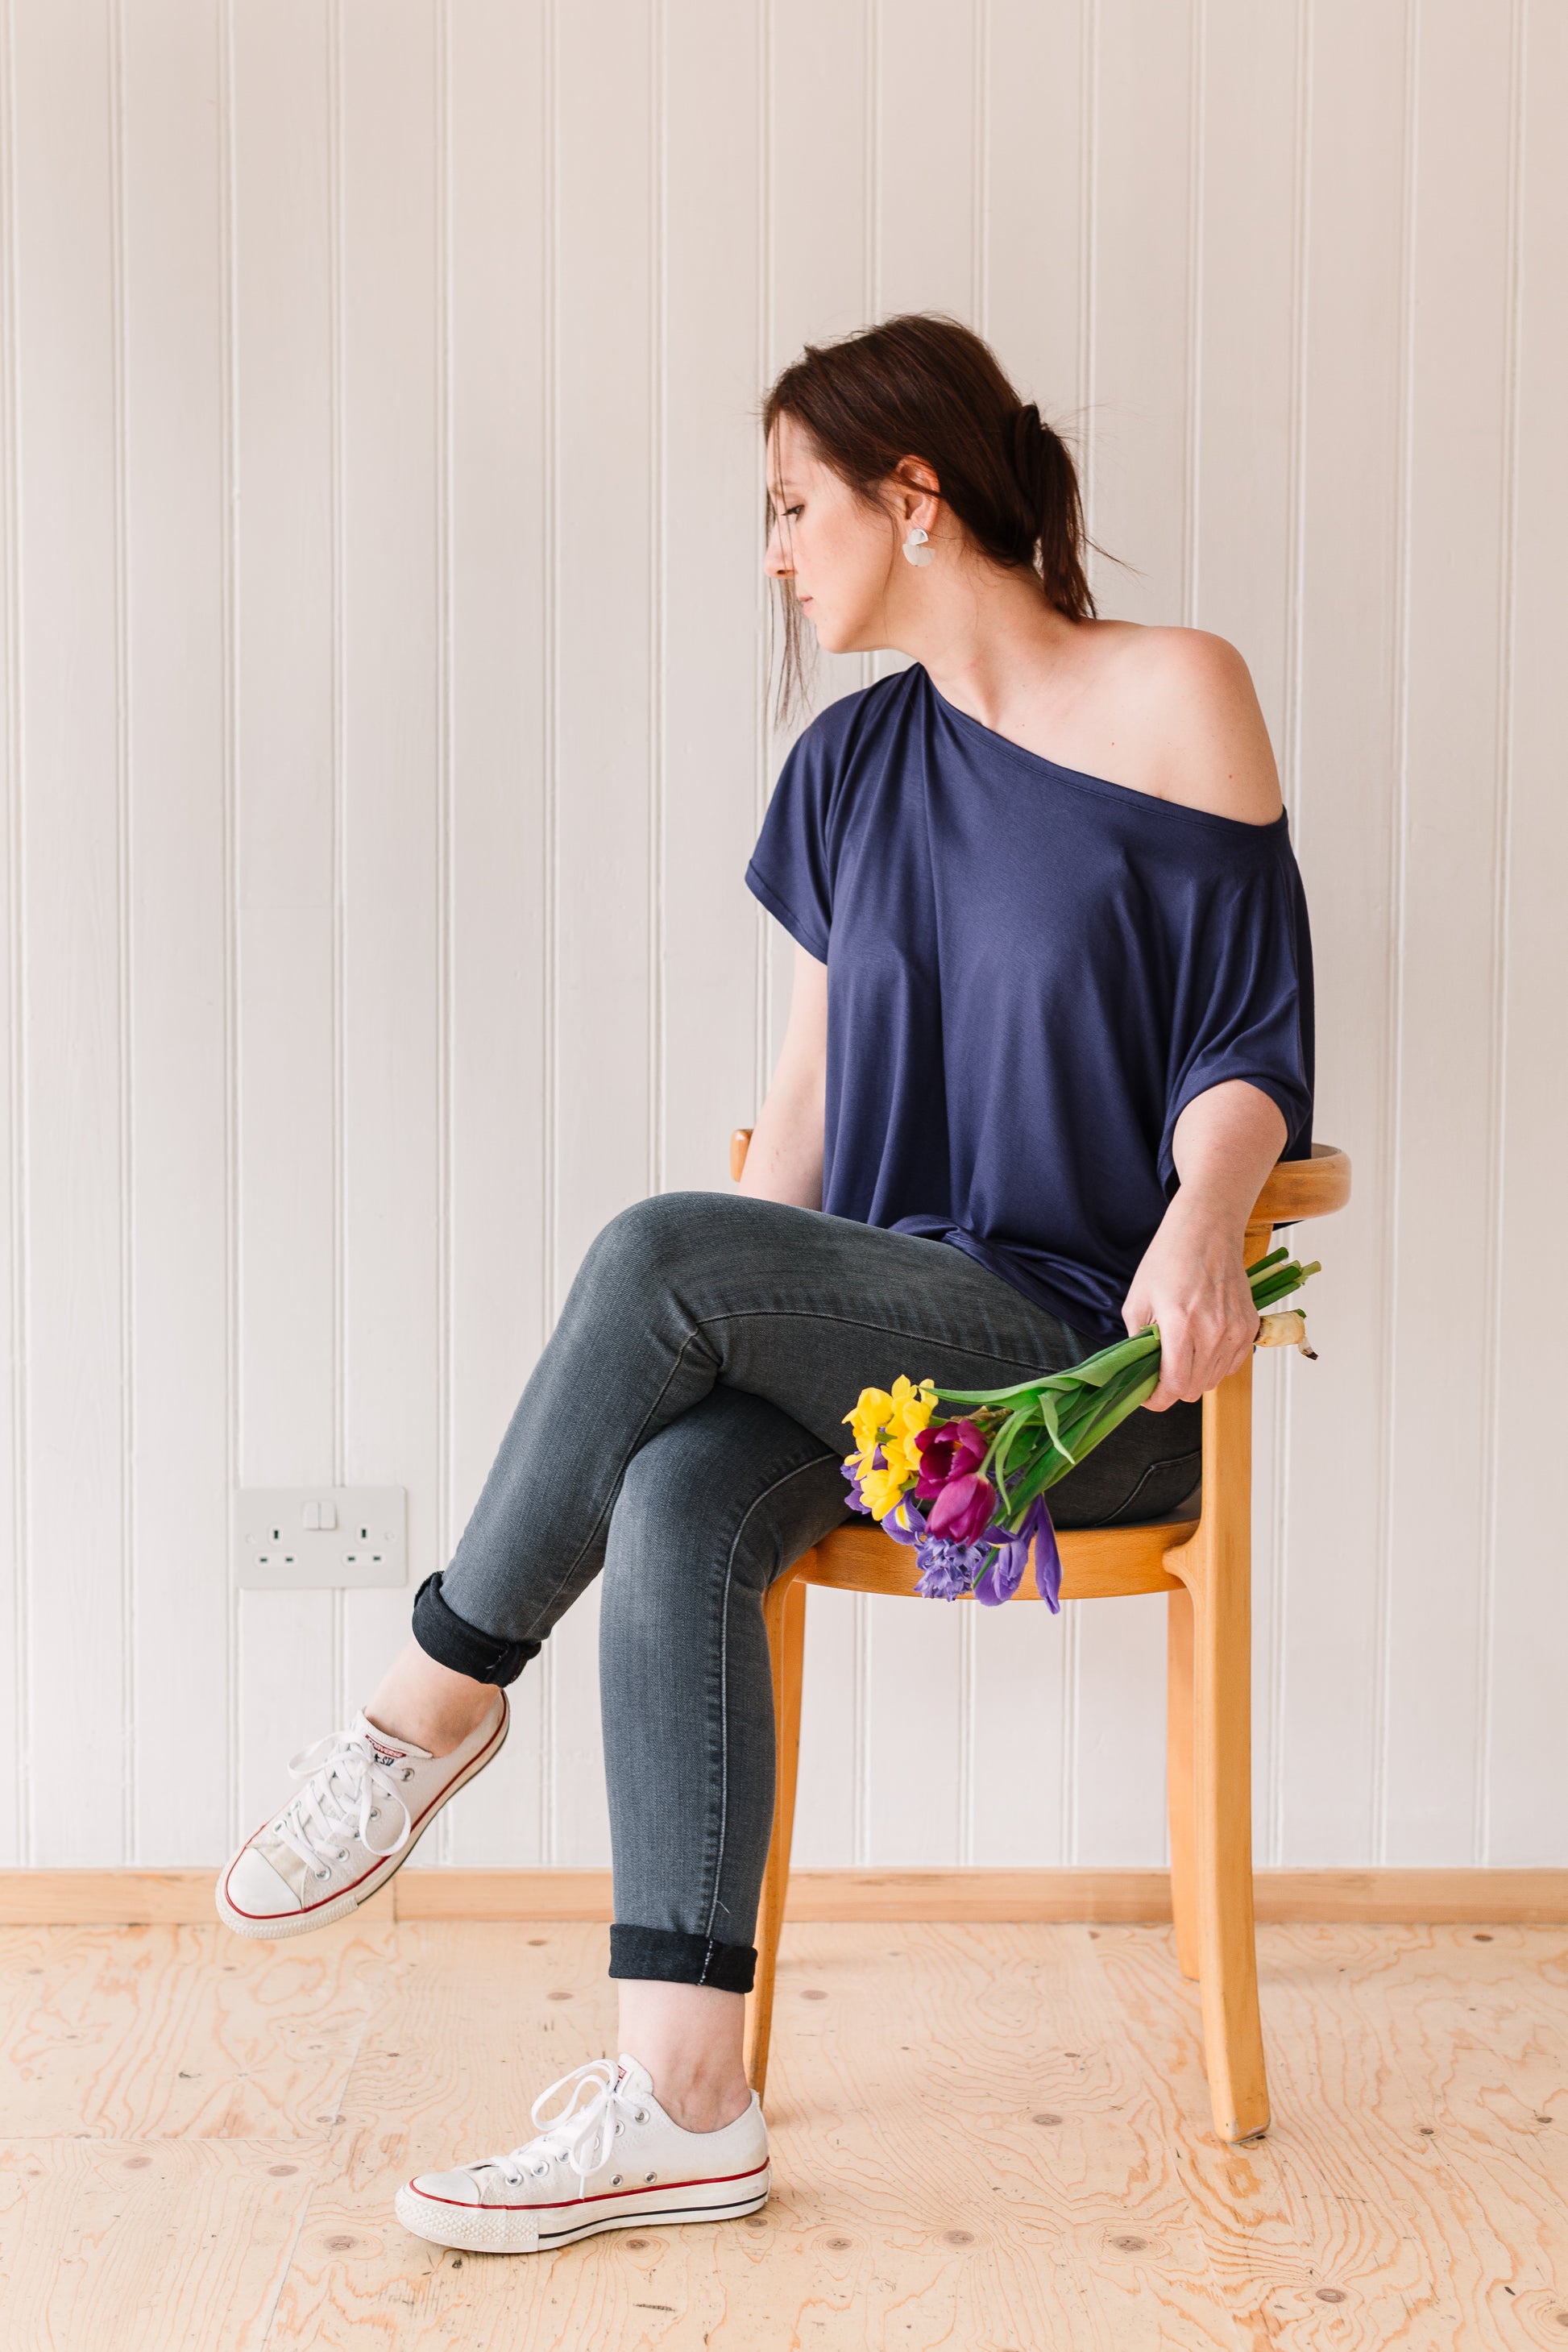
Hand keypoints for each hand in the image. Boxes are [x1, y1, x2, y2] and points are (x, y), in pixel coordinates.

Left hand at [1121, 1196, 1260, 1411]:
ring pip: (1214, 1380)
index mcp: (1180, 1325)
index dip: (1158, 1399)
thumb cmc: (1168, 1260)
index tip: (1148, 1396)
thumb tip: (1140, 1372)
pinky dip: (1215, 1365)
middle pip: (1195, 1389)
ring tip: (1180, 1355)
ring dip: (1194, 1377)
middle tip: (1159, 1373)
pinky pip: (1232, 1365)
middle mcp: (1213, 1331)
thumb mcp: (1137, 1300)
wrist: (1206, 1231)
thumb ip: (1137, 1342)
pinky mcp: (1249, 1327)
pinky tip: (1201, 1346)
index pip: (1175, 1385)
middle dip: (1173, 1388)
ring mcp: (1235, 1330)